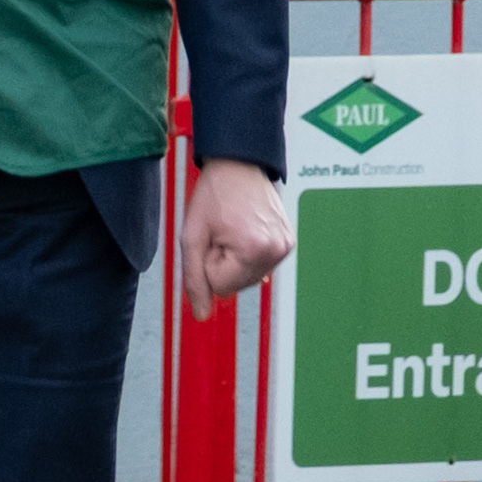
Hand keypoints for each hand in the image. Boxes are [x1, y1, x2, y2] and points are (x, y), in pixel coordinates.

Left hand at [181, 159, 290, 315]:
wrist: (238, 165)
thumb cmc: (214, 195)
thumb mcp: (192, 236)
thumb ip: (194, 279)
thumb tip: (201, 316)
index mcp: (254, 249)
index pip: (220, 287)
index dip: (208, 263)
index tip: (212, 237)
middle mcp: (276, 251)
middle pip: (236, 285)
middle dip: (223, 262)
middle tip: (223, 230)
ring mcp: (286, 247)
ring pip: (248, 278)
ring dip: (235, 259)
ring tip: (234, 229)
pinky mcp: (289, 243)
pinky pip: (260, 265)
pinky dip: (249, 254)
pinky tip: (246, 231)